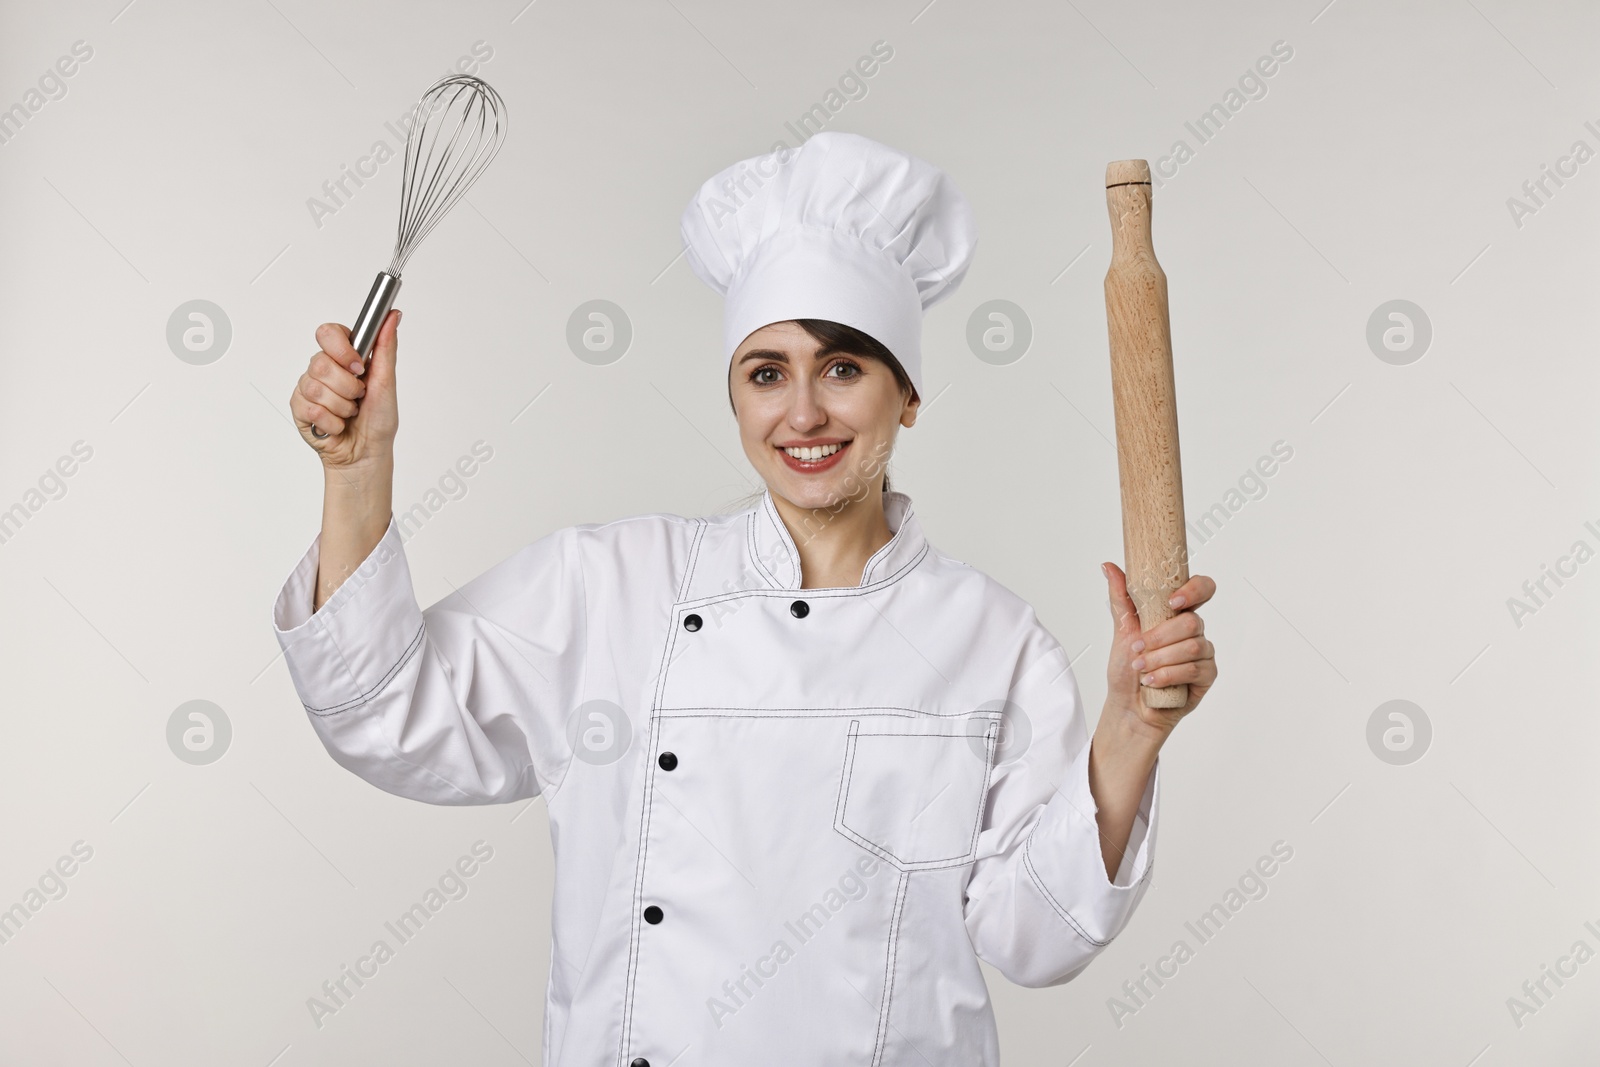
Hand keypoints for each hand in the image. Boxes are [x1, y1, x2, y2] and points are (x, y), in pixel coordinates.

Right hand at [290, 309, 400, 469]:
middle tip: (358, 398)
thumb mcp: (386, 381)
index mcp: (343, 357)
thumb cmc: (378, 419)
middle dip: (347, 387)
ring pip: (315, 387)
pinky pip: (310, 408)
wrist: (367, 453)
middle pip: (321, 362)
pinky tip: (337, 425)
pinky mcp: (300, 408)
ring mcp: (309, 387)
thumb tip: (394, 316)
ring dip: (341, 407)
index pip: (328, 333)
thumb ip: (385, 347)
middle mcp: (323, 369)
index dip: (341, 349)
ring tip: (349, 413)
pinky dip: (331, 422)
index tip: (358, 367)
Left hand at [1101, 562, 1216, 743]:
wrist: (1128, 706)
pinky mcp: (1206, 676)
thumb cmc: (1127, 668)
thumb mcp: (1122, 630)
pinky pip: (1194, 669)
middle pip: (1192, 622)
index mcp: (1178, 614)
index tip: (1173, 601)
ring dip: (1160, 659)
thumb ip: (1120, 597)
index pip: (1202, 589)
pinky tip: (1152, 681)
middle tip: (1138, 648)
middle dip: (1159, 637)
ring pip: (1192, 647)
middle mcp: (1195, 631)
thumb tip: (1109, 566)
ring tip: (1141, 669)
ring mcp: (1203, 653)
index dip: (1194, 590)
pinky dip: (1168, 675)